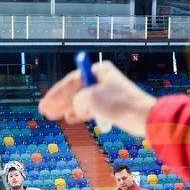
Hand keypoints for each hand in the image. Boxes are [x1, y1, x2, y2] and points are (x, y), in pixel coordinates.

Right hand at [37, 59, 155, 137]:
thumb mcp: (91, 98)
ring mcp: (108, 93)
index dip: (56, 92)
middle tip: (44, 110)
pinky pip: (91, 108)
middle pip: (75, 89)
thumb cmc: (120, 104)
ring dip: (67, 108)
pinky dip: (80, 113)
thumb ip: (77, 99)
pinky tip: (70, 118)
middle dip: (59, 100)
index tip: (45, 102)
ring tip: (53, 116)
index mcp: (99, 71)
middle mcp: (103, 79)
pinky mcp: (112, 106)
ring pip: (82, 100)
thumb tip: (75, 106)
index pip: (72, 79)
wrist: (145, 118)